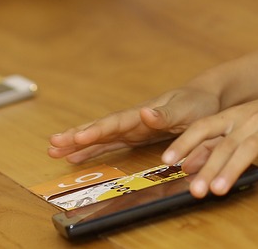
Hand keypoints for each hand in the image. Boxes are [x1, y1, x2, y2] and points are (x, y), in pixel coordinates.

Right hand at [47, 87, 221, 163]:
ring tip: (53, 150)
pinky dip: (92, 150)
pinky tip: (75, 157)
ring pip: (100, 136)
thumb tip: (145, 113)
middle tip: (52, 144)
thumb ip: (165, 114)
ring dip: (77, 144)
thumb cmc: (196, 104)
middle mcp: (133, 120)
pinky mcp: (135, 135)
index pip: (115, 124)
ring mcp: (132, 128)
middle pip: (100, 128)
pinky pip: (109, 144)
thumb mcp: (185, 110)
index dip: (95, 132)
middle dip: (76, 136)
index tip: (76, 137)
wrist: (205, 99)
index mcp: (142, 113)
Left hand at [163, 82, 257, 196]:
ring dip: (233, 169)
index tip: (167, 160)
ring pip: (250, 148)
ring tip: (220, 190)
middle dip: (207, 168)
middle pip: (225, 144)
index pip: (204, 127)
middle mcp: (252, 120)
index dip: (185, 142)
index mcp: (237, 116)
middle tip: (194, 189)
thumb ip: (218, 141)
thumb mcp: (246, 121)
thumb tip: (188, 163)